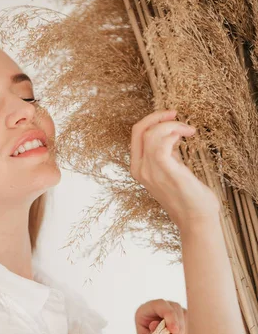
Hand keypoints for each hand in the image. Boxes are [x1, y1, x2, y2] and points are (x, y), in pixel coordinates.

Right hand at [130, 109, 219, 231]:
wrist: (196, 219)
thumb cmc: (188, 195)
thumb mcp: (172, 169)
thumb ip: (166, 154)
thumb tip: (171, 134)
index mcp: (139, 168)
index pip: (136, 134)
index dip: (152, 119)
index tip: (171, 115)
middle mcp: (140, 170)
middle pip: (139, 130)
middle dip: (158, 117)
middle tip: (177, 114)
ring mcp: (150, 172)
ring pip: (151, 134)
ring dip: (171, 125)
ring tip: (189, 130)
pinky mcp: (166, 172)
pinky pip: (160, 144)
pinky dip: (173, 133)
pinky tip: (187, 136)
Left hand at [135, 299, 187, 333]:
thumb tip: (155, 324)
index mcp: (146, 309)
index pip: (160, 304)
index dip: (169, 315)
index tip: (173, 330)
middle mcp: (161, 308)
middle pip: (176, 310)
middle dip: (179, 329)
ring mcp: (174, 314)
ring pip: (186, 317)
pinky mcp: (184, 322)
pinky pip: (191, 327)